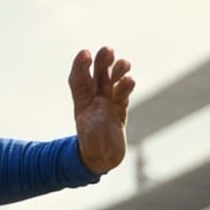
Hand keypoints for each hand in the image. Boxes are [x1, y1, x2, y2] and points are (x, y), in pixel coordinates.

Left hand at [68, 46, 134, 174]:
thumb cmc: (91, 148)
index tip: (85, 53)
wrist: (102, 159)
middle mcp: (96, 100)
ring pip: (114, 81)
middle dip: (102, 61)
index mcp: (82, 103)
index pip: (79, 81)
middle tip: (108, 50)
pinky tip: (130, 80)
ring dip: (118, 70)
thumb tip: (95, 116)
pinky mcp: (122, 108)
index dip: (80, 66)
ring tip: (123, 64)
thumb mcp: (87, 137)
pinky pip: (125, 93)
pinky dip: (127, 85)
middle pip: (98, 75)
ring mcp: (110, 102)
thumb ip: (90, 126)